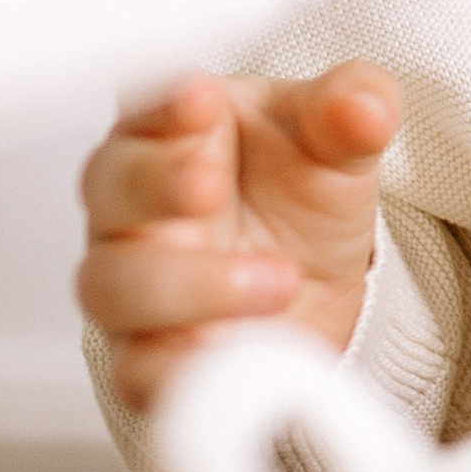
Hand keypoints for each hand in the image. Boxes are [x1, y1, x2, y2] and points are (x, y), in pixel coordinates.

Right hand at [77, 63, 400, 413]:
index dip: (161, 102)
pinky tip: (244, 354)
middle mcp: (135, 206)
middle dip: (155, 183)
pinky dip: (186, 371)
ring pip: (115, 286)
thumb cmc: (299, 196)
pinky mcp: (150, 358)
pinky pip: (141, 373)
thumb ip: (354, 108)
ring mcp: (135, 284)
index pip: (145, 104)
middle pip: (109, 189)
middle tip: (208, 182)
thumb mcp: (339, 142)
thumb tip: (361, 106)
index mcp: (174, 132)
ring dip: (192, 284)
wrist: (316, 284)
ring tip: (278, 280)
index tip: (200, 98)